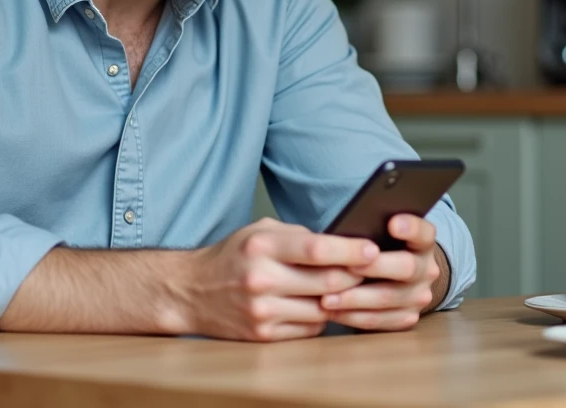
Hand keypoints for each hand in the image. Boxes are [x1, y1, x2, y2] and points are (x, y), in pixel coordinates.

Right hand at [179, 218, 378, 341]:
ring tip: (349, 287)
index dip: (350, 250)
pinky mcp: (263, 335)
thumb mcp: (260, 231)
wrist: (190, 292)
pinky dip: (322, 317)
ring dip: (342, 300)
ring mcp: (261, 311)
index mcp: (262, 246)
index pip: (316, 249)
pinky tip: (321, 305)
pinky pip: (310, 328)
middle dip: (356, 276)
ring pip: (323, 309)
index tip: (373, 249)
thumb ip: (299, 235)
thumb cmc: (233, 256)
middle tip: (374, 270)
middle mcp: (261, 279)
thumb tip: (344, 242)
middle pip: (327, 282)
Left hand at [318, 214, 444, 331]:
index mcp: (423, 243)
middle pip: (406, 267)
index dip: (411, 227)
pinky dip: (354, 317)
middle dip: (375, 266)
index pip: (424, 232)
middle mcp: (427, 270)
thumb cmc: (383, 249)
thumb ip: (373, 232)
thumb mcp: (384, 235)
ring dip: (356, 299)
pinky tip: (333, 312)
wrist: (402, 280)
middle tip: (348, 265)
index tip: (392, 224)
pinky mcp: (408, 318)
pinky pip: (380, 321)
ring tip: (327, 298)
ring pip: (389, 298)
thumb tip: (344, 233)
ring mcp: (420, 297)